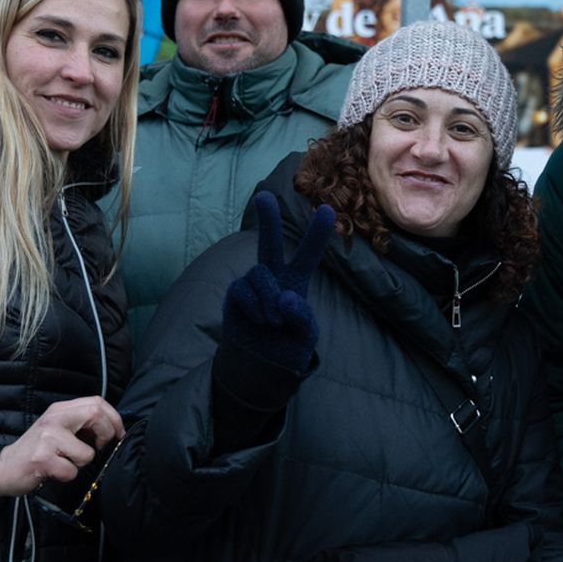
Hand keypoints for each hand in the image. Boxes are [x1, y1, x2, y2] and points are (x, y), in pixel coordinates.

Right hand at [0, 396, 123, 497]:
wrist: (3, 468)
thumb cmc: (36, 451)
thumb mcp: (57, 429)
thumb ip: (80, 424)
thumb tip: (112, 429)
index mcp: (60, 410)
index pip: (97, 402)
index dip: (114, 419)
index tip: (117, 435)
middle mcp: (54, 419)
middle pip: (96, 415)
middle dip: (107, 435)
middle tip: (99, 448)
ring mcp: (47, 438)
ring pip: (87, 452)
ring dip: (81, 464)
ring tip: (64, 463)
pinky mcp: (42, 459)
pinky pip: (72, 471)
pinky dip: (67, 476)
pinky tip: (53, 472)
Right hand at [222, 193, 334, 372]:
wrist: (260, 365)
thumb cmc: (288, 346)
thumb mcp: (306, 337)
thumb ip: (302, 317)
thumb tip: (285, 296)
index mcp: (296, 282)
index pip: (308, 255)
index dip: (317, 233)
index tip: (327, 209)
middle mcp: (274, 277)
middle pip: (270, 245)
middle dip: (267, 221)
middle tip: (262, 196)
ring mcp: (252, 285)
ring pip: (259, 273)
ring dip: (268, 299)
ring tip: (273, 322)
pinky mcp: (235, 293)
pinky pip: (242, 289)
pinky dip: (253, 307)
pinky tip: (258, 322)